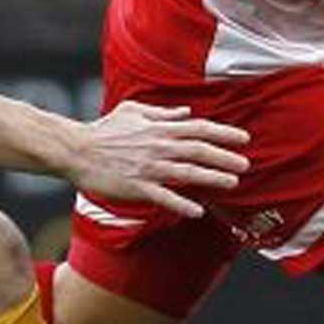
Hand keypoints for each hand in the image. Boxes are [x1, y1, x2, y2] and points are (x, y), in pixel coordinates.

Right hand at [67, 101, 250, 218]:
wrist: (76, 150)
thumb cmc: (104, 130)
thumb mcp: (133, 111)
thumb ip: (162, 113)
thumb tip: (186, 112)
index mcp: (159, 128)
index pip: (199, 128)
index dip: (223, 133)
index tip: (244, 139)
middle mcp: (158, 146)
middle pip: (198, 150)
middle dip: (225, 156)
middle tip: (246, 164)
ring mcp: (148, 167)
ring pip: (187, 172)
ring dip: (211, 177)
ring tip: (232, 182)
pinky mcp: (136, 186)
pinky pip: (163, 197)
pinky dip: (181, 204)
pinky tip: (197, 211)